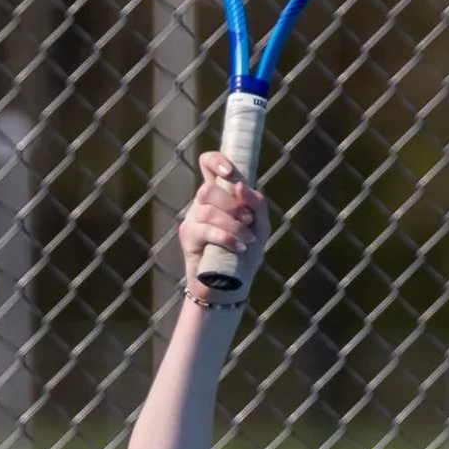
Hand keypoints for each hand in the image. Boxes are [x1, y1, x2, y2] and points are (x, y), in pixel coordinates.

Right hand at [176, 153, 267, 300]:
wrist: (230, 287)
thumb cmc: (245, 255)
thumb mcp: (260, 227)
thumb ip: (257, 204)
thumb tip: (240, 185)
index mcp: (220, 195)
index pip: (207, 165)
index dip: (215, 161)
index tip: (229, 173)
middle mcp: (203, 204)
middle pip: (207, 189)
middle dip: (231, 204)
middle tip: (248, 220)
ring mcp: (193, 220)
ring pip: (207, 210)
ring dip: (232, 224)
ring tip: (247, 240)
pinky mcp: (188, 238)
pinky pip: (205, 230)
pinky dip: (226, 237)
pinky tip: (239, 247)